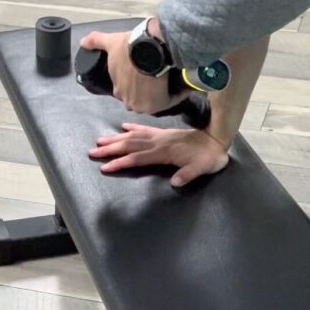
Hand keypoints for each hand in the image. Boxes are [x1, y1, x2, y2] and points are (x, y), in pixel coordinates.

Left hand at [79, 29, 183, 113]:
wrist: (148, 48)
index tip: (146, 73)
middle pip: (143, 98)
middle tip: (160, 75)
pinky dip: (178, 94)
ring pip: (157, 100)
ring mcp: (145, 104)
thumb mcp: (111, 43)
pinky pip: (171, 100)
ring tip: (172, 80)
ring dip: (164, 93)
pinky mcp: (161, 103)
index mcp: (119, 91)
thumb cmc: (130, 47)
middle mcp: (130, 102)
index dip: (137, 82)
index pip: (128, 91)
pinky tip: (183, 86)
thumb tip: (83, 42)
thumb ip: (96, 41)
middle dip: (150, 90)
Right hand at [89, 123, 229, 186]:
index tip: (105, 167)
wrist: (217, 141)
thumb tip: (176, 182)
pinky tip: (123, 127)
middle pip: (129, 145)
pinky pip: (145, 128)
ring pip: (133, 136)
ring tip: (99, 141)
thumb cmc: (209, 158)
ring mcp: (160, 136)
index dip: (120, 162)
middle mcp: (158, 142)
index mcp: (164, 152)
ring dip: (116, 139)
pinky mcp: (164, 133)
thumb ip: (188, 174)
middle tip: (92, 152)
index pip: (137, 158)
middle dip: (110, 149)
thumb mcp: (202, 169)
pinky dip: (132, 127)